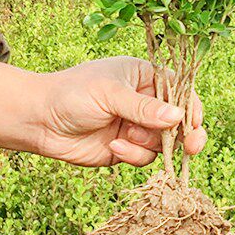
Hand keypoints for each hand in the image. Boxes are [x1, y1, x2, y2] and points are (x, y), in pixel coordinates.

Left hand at [0, 56, 206, 167]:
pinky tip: (113, 148)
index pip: (179, 90)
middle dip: (185, 133)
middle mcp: (144, 101)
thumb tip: (178, 116)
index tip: (195, 123)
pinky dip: (133, 156)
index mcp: (143, 76)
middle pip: (178, 119)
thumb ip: (143, 107)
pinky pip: (145, 157)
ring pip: (163, 141)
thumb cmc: (72, 94)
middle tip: (192, 147)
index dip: (191, 106)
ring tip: (124, 139)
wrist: (38, 120)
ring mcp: (136, 126)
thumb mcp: (109, 94)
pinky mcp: (126, 149)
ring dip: (149, 144)